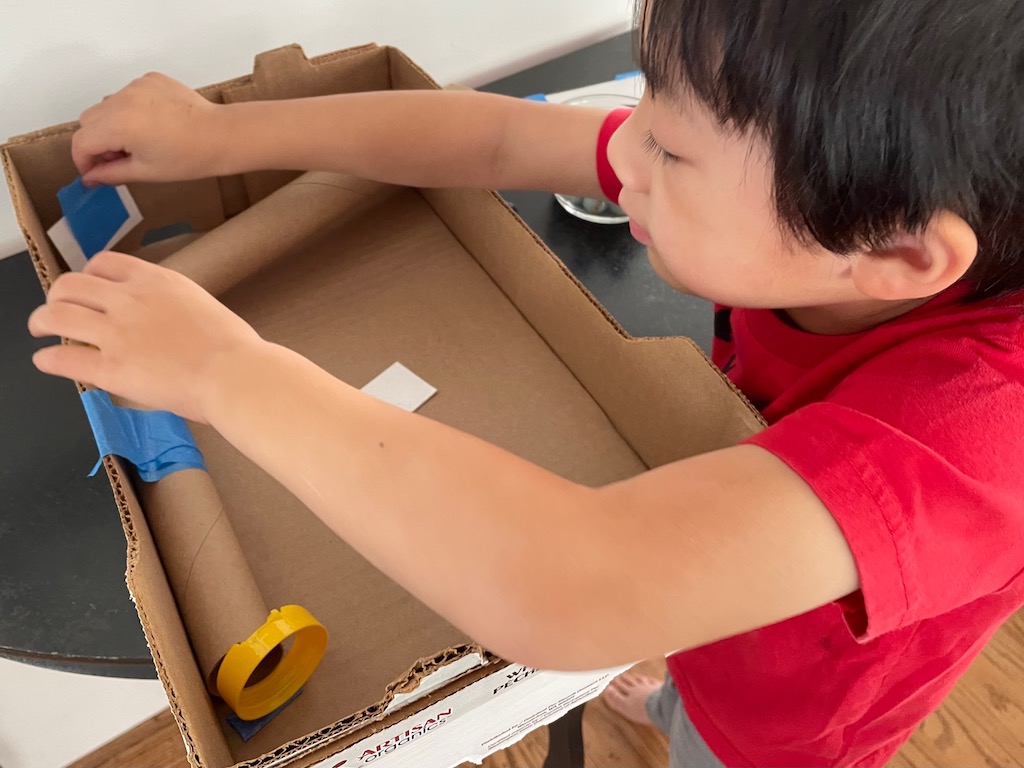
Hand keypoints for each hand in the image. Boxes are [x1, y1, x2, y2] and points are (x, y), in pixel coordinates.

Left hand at [28, 251, 262, 422]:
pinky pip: (62, 359)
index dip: (89, 276)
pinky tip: (47, 362)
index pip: (104, 264)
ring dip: (42, 322)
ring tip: (40, 330)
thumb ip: (175, 307)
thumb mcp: (203, 306)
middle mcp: (129, 300)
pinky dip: (48, 360)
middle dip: (57, 297)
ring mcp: (116, 333)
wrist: (236, 374)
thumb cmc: (234, 349)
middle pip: (70, 285)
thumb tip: (168, 322)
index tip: (89, 291)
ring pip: (55, 316)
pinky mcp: (110, 368)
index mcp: (156, 281)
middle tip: (56, 311)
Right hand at [73, 72, 225, 185]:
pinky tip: (154, 123)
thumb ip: (111, 173)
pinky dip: (130, 109)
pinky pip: (127, 94)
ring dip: (111, 123)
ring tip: (139, 141)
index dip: (83, 161)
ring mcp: (136, 85)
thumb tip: (89, 178)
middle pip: (88, 120)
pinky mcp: (150, 79)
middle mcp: (121, 99)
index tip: (94, 173)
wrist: (222, 136)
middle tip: (121, 158)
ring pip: (106, 105)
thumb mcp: (146, 171)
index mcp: (118, 125)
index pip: (81, 141)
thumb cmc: (188, 159)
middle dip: (97, 141)